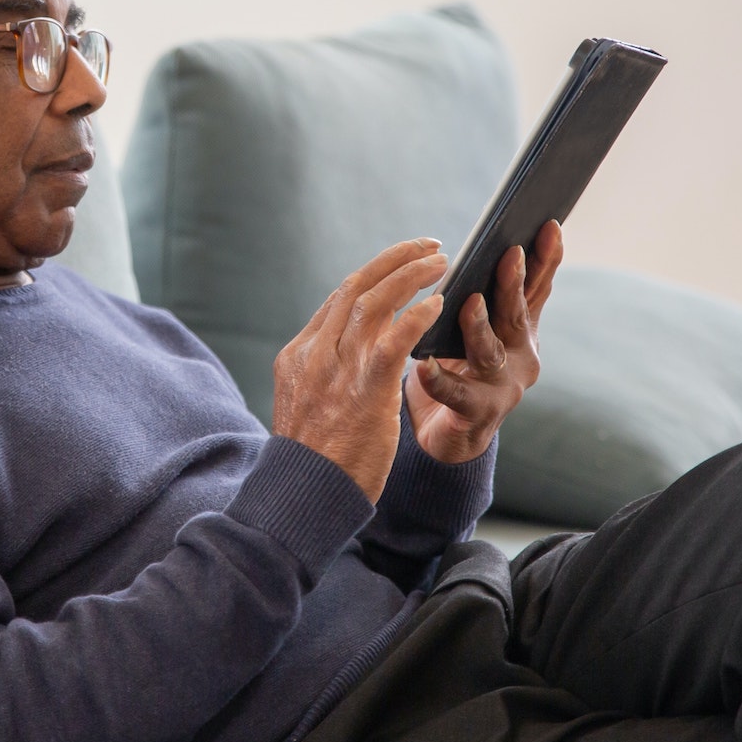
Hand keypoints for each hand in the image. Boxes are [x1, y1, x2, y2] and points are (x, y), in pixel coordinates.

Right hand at [273, 238, 449, 501]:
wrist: (303, 495)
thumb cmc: (314, 458)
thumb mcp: (306, 404)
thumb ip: (327, 374)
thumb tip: (356, 356)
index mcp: (300, 354)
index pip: (339, 299)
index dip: (374, 275)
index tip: (400, 264)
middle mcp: (315, 353)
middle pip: (356, 287)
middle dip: (395, 260)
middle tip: (428, 247)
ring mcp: (336, 369)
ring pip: (374, 301)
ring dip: (411, 275)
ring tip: (441, 262)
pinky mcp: (364, 390)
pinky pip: (393, 339)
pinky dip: (417, 316)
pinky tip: (439, 304)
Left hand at [406, 219, 563, 463]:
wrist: (449, 436)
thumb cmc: (463, 369)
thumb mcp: (484, 328)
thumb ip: (491, 296)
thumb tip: (498, 245)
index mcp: (521, 330)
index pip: (537, 288)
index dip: (545, 258)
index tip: (549, 225)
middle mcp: (520, 356)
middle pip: (515, 314)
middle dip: (513, 284)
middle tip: (510, 253)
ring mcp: (502, 387)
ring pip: (490, 352)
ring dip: (480, 326)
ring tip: (469, 303)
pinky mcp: (475, 414)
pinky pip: (455, 393)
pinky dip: (440, 379)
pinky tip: (424, 365)